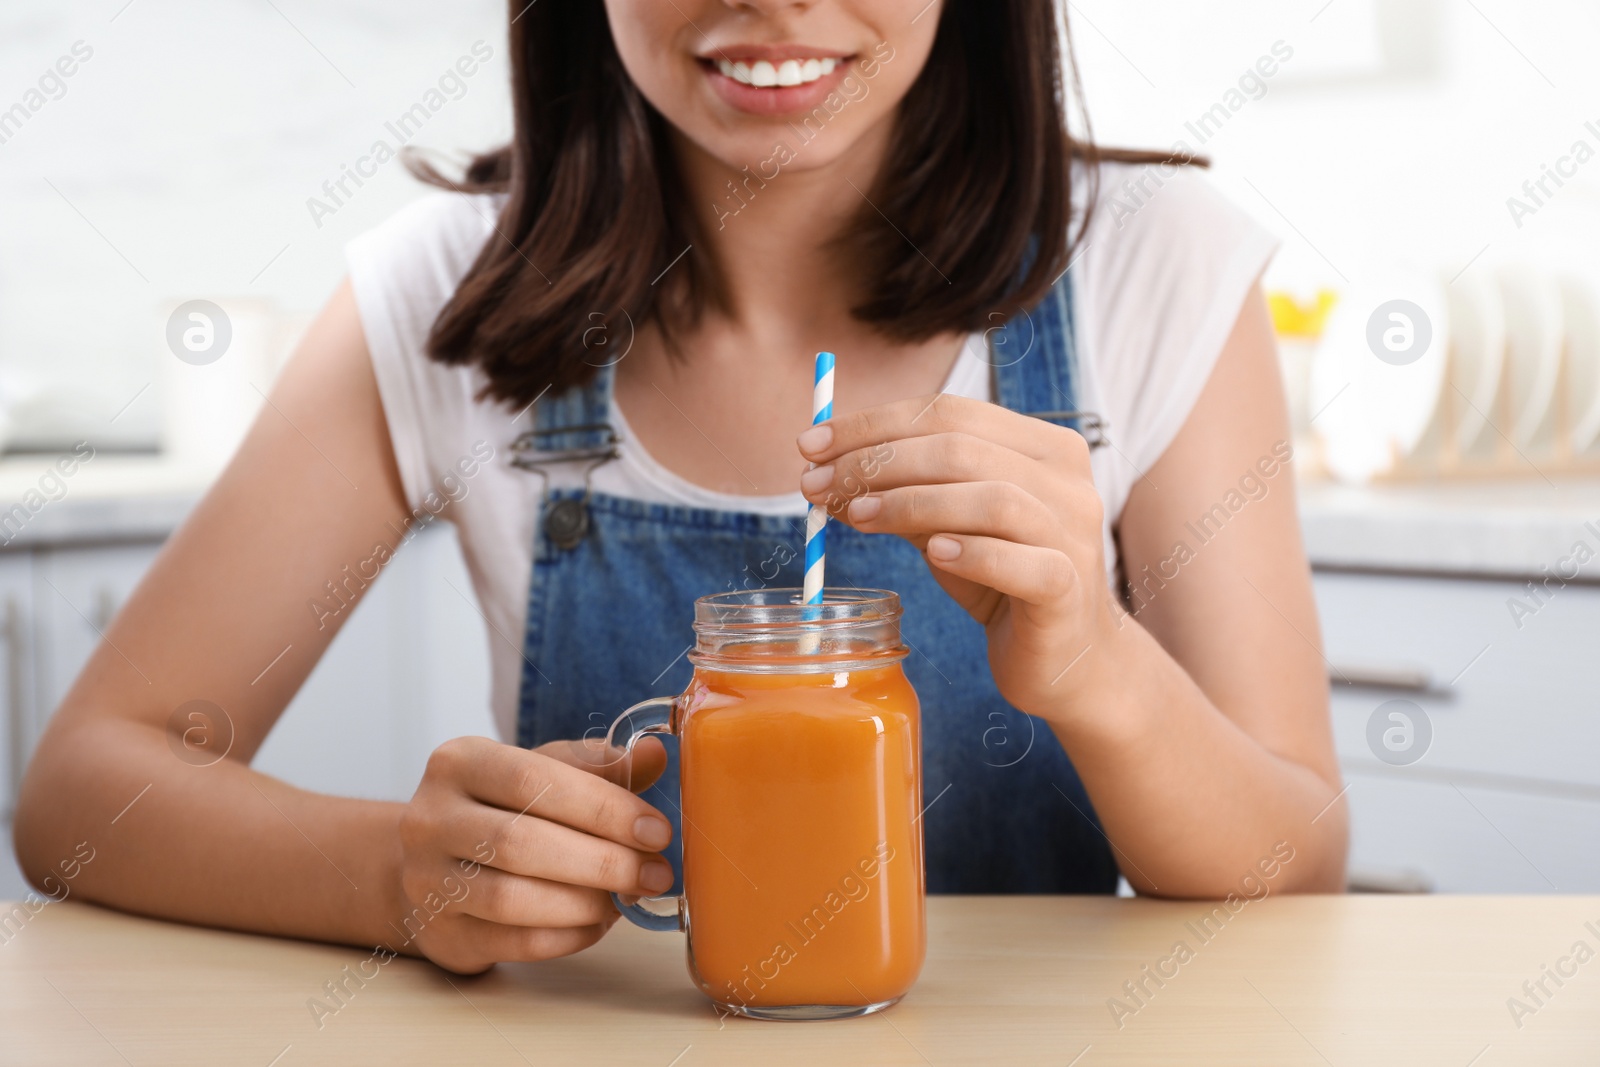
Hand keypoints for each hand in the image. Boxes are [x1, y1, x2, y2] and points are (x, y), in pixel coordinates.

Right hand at [396, 734, 669, 973]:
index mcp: (461, 762)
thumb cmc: (500, 810)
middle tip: (655, 873)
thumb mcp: (542, 772)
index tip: (656, 830)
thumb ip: (597, 765)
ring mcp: (427, 880)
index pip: (534, 779)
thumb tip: (655, 753)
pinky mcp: (441, 934)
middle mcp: (431, 819)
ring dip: (586, 902)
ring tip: (627, 897)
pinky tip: (597, 923)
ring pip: (512, 898)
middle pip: (521, 842)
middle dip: (603, 861)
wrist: (430, 862)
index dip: (603, 807)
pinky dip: (568, 935)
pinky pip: (513, 942)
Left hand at [797, 394, 1121, 723]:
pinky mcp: (1068, 588)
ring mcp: (1073, 533)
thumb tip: (824, 471)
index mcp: (1042, 447)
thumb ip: (901, 494)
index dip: (874, 423)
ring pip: (989, 498)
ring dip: (910, 503)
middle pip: (961, 447)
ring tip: (856, 518)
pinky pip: (1018, 560)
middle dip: (877, 461)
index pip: (949, 412)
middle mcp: (1067, 480)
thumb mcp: (946, 527)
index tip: (811, 445)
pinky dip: (970, 552)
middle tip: (818, 484)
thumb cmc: (1003, 584)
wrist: (1067, 660)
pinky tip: (933, 554)